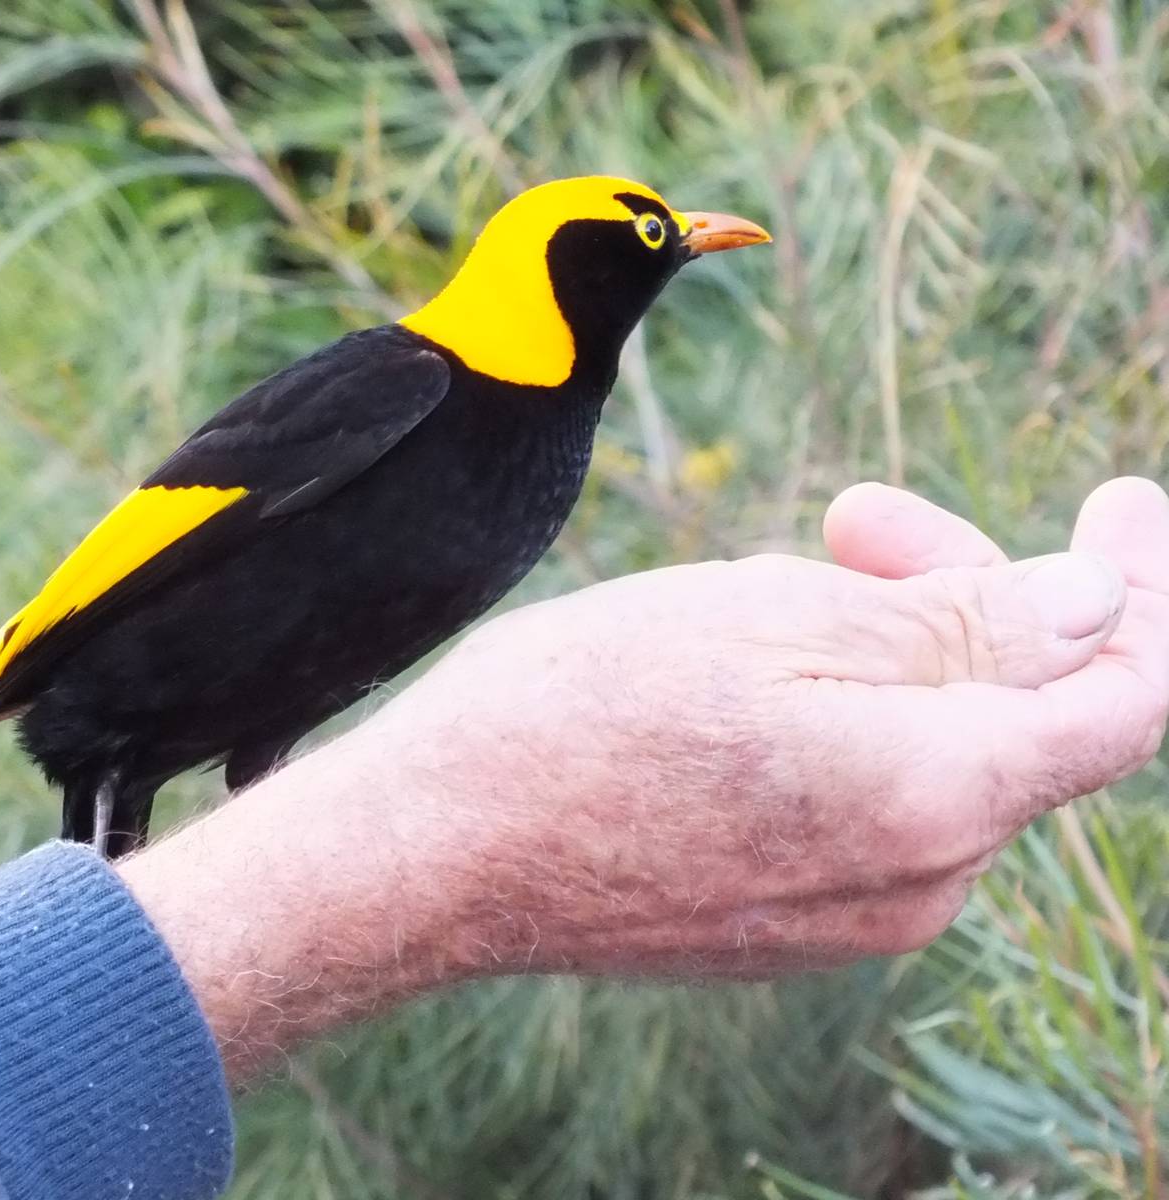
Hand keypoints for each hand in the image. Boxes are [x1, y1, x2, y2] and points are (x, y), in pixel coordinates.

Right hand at [119, 478, 1168, 1079]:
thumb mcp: (768, 617)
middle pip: (1018, 715)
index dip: (1141, 588)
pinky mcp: (784, 925)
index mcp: (934, 797)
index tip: (1116, 500)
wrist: (435, 853)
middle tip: (856, 511)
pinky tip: (747, 674)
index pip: (1127, 695)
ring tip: (772, 583)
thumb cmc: (577, 713)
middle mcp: (918, 882)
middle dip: (969, 592)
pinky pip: (870, 804)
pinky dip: (851, 720)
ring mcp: (850, 918)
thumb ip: (959, 622)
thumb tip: (1092, 604)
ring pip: (937, 755)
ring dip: (894, 650)